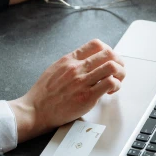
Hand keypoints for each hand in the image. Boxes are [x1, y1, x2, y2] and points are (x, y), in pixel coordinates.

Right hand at [9, 39, 125, 141]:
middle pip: (108, 53)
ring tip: (117, 82)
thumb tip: (85, 60)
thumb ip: (70, 63)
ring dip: (120, 73)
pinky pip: (109, 83)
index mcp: (69, 60)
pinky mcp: (87, 96)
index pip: (96, 44)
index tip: (109, 59)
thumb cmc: (43, 94)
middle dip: (118, 62)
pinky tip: (110, 92)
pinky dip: (116, 85)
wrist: (35, 110)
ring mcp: (82, 81)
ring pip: (112, 66)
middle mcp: (77, 68)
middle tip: (118, 71)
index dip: (108, 50)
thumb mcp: (54, 69)